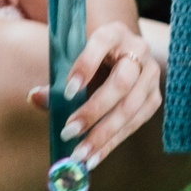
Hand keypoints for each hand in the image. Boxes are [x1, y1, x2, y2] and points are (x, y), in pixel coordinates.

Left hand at [27, 20, 161, 166]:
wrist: (122, 56)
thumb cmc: (92, 60)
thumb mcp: (75, 61)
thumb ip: (56, 80)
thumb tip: (35, 98)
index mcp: (114, 33)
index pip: (101, 45)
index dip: (85, 67)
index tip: (67, 91)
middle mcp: (138, 51)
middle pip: (121, 83)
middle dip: (94, 110)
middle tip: (69, 131)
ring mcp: (150, 75)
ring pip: (130, 108)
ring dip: (104, 134)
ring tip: (80, 154)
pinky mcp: (154, 98)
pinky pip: (135, 123)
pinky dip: (113, 142)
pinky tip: (94, 157)